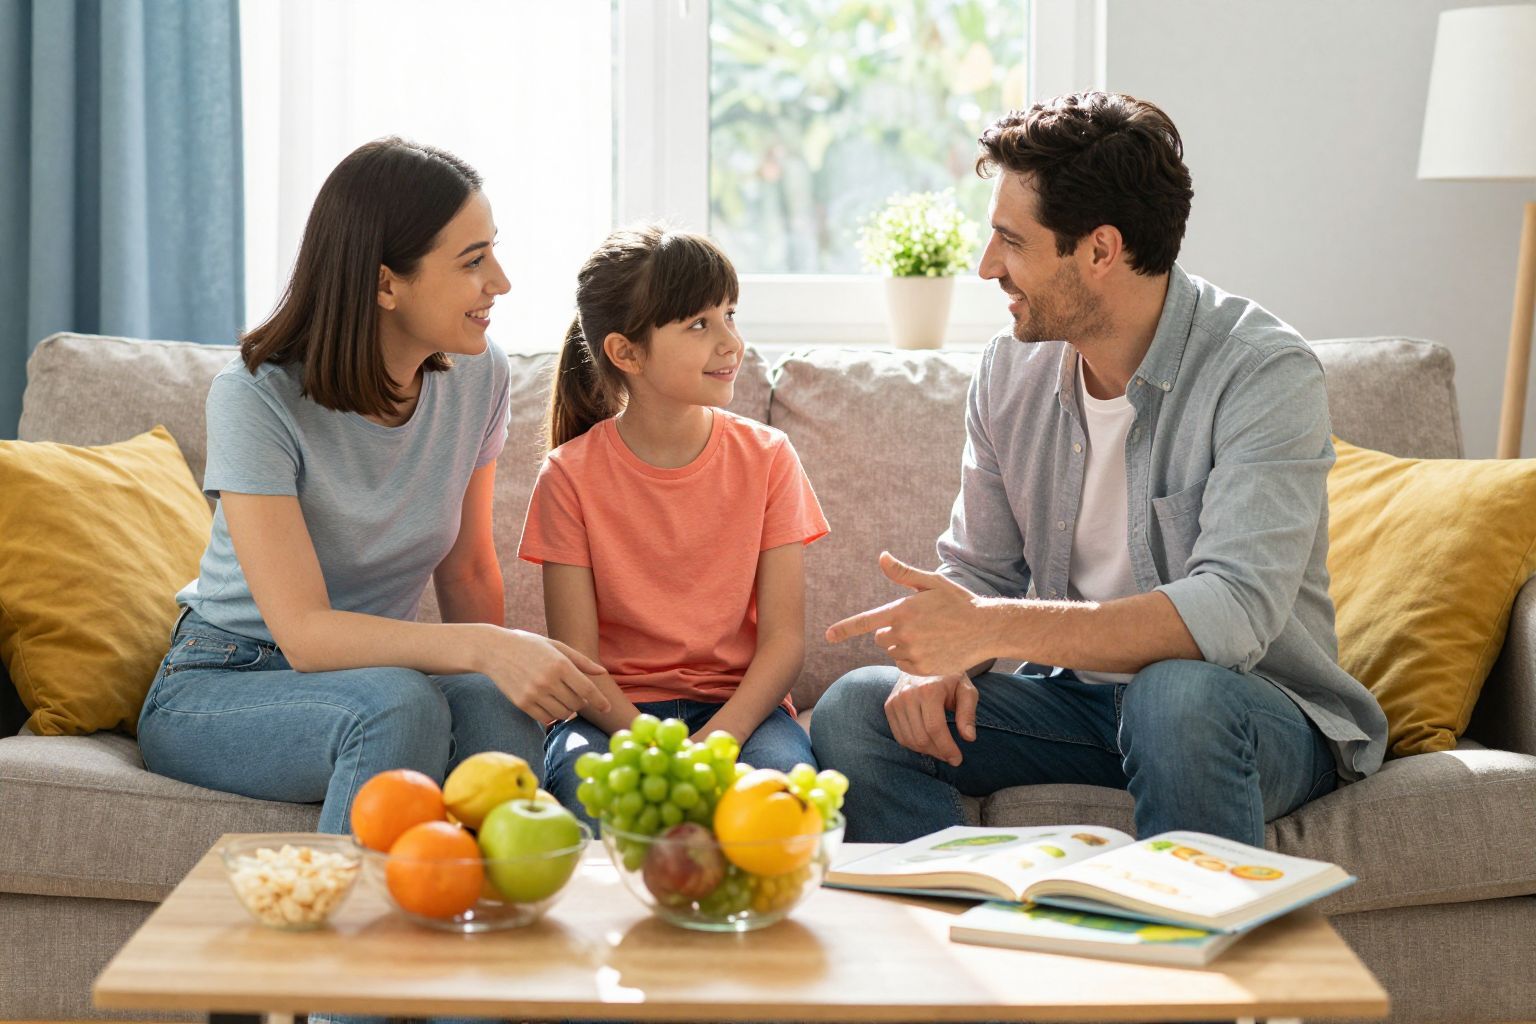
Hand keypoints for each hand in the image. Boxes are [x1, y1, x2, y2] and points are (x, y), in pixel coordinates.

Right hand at [478, 628, 610, 721]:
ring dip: (567, 710)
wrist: (494, 650)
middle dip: (580, 702)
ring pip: (563, 714)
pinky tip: (548, 703)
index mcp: (560, 664)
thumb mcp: (556, 646)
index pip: (587, 689)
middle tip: (573, 693)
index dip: (599, 701)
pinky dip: (552, 715)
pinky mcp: (522, 704)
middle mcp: (548, 680)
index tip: (607, 708)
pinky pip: (546, 718)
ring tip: (560, 697)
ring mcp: (534, 694)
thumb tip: (602, 672)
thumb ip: (581, 661)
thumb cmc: (529, 645)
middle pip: (577, 704)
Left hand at [825, 552, 990, 675]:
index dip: (845, 629)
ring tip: (929, 636)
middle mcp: (904, 635)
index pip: (866, 621)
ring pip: (892, 651)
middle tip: (918, 624)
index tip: (828, 636)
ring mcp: (913, 654)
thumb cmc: (958, 601)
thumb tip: (881, 557)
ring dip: (902, 645)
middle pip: (880, 637)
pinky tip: (932, 648)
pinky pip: (904, 665)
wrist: (986, 629)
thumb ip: (903, 573)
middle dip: (892, 631)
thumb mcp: (932, 582)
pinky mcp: (922, 669)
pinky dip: (912, 659)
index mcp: (902, 611)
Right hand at [884, 671, 978, 766]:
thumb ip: (968, 713)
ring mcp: (895, 700)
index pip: (935, 729)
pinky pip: (899, 735)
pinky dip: (912, 745)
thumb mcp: (966, 689)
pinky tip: (927, 743)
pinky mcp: (889, 705)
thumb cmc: (950, 676)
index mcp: (929, 690)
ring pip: (908, 740)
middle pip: (921, 737)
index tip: (958, 760)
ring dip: (926, 751)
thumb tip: (969, 738)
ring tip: (941, 749)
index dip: (947, 749)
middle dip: (938, 753)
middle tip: (951, 756)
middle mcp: (908, 694)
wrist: (925, 659)